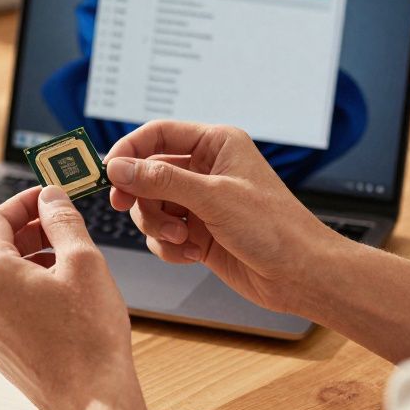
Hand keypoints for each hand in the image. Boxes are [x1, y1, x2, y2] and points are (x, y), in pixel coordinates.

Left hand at [0, 185, 139, 409]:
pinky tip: (64, 301)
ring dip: (33, 263)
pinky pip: (9, 309)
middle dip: (31, 232)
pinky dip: (31, 293)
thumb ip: (62, 220)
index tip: (47, 197)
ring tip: (71, 266)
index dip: (23, 202)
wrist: (92, 398)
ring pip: (5, 281)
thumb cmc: (90, 334)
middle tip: (63, 226)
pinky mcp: (0, 350)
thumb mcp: (84, 260)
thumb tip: (50, 197)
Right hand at [104, 120, 342, 313]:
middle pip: (148, 173)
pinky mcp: (198, 233)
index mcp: (216, 144)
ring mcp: (200, 203)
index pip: (158, 134)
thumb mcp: (213, 197)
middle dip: (141, 196)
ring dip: (157, 225)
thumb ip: (161, 180)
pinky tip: (192, 254)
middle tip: (126, 207)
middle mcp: (206, 170)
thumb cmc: (274, 228)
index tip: (108, 171)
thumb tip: (118, 167)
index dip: (129, 150)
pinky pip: (162, 234)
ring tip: (181, 238)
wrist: (300, 275)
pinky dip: (169, 246)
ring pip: (151, 206)